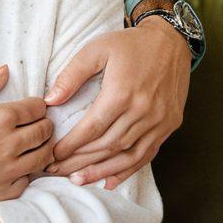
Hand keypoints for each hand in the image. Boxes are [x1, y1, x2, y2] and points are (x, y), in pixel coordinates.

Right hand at [0, 64, 54, 204]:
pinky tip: (21, 165)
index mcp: (2, 118)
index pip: (37, 108)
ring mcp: (10, 168)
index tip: (35, 108)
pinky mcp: (6, 189)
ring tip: (37, 144)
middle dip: (46, 125)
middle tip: (41, 124)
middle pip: (45, 131)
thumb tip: (5, 70)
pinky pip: (29, 180)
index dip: (39, 106)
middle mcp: (11, 143)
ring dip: (44, 148)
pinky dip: (29, 172)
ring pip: (44, 157)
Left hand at [44, 15, 189, 188]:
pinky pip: (147, 154)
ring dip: (101, 170)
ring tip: (78, 180)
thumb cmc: (129, 45)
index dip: (71, 144)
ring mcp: (159, 121)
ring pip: (126, 154)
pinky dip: (128, 170)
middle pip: (107, 145)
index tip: (53, 154)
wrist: (170, 42)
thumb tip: (51, 100)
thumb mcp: (96, 49)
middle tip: (57, 170)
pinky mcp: (170, 125)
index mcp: (122, 92)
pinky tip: (110, 180)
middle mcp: (143, 111)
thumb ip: (72, 74)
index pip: (92, 128)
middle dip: (80, 161)